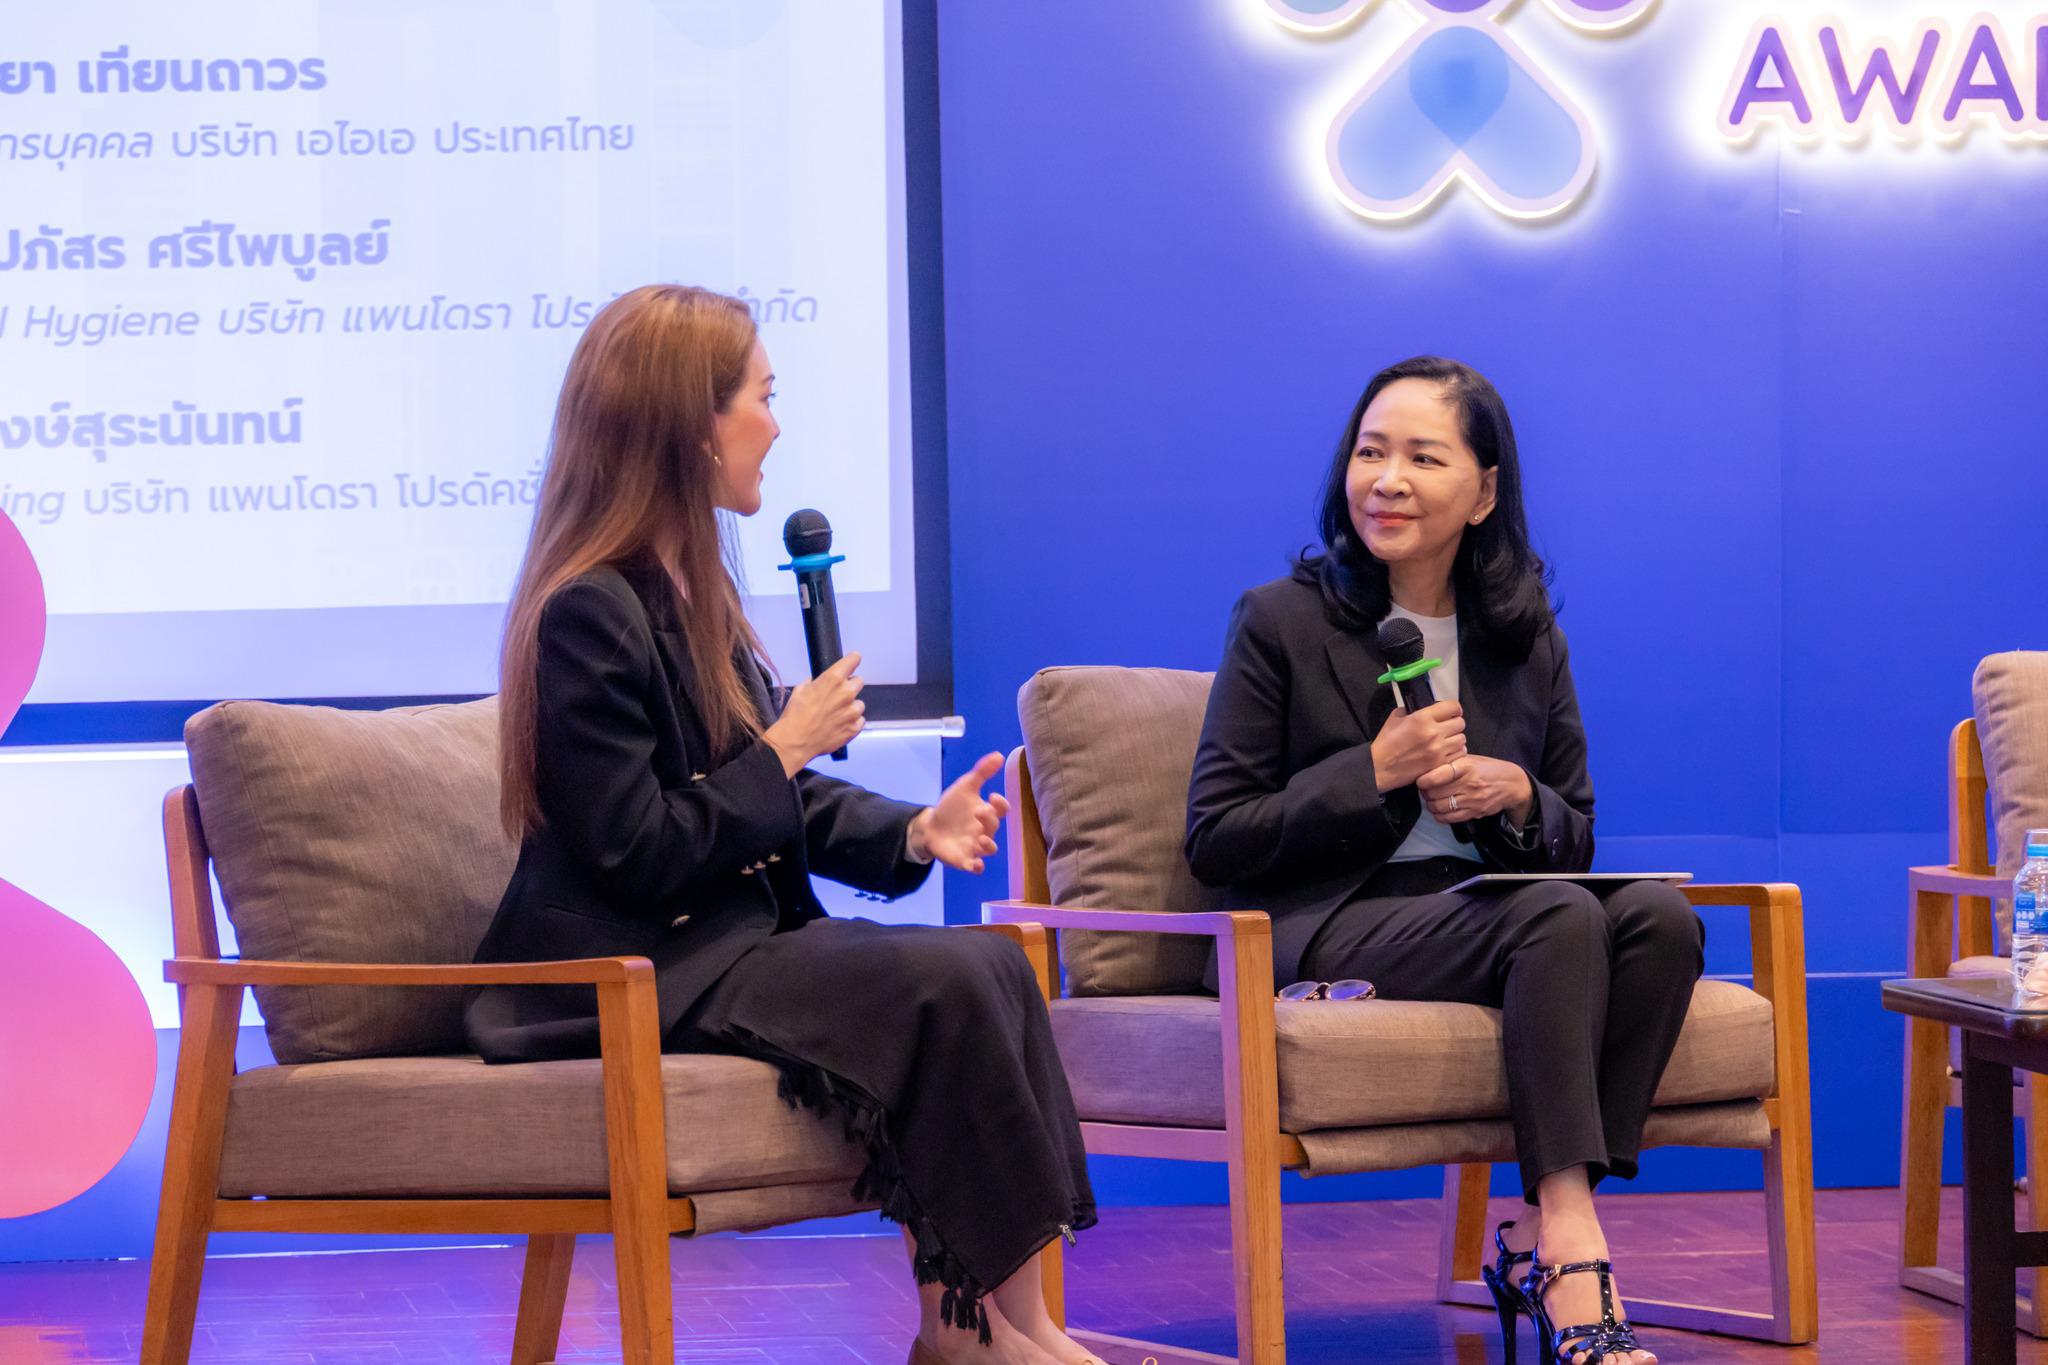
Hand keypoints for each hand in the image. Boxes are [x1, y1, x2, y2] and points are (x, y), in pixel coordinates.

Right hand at [763, 652, 864, 776]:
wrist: (795, 741)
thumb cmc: (795, 716)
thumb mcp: (800, 690)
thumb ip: (815, 682)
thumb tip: (819, 682)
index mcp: (833, 679)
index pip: (853, 660)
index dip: (852, 661)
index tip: (852, 662)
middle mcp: (846, 692)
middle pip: (858, 682)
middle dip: (849, 687)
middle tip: (837, 697)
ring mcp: (852, 711)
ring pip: (859, 704)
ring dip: (850, 707)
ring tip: (836, 715)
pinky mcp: (854, 727)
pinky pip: (860, 720)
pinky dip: (852, 722)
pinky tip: (839, 725)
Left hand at [908, 752, 1009, 873]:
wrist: (930, 826)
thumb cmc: (952, 807)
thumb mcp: (965, 786)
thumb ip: (982, 772)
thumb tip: (999, 755)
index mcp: (987, 812)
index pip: (1002, 809)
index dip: (1001, 804)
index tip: (993, 796)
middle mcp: (985, 830)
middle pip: (994, 827)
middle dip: (989, 820)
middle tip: (978, 812)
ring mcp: (975, 846)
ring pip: (989, 849)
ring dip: (988, 845)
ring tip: (980, 839)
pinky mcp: (964, 859)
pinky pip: (975, 866)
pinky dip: (976, 866)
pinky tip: (975, 865)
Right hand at [1369, 702, 1466, 792]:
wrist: (1381, 768)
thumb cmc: (1386, 744)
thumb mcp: (1395, 718)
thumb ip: (1411, 711)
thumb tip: (1423, 708)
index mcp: (1422, 718)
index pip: (1453, 707)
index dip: (1454, 708)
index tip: (1451, 712)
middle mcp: (1433, 733)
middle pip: (1460, 723)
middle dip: (1454, 723)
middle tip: (1447, 727)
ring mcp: (1438, 750)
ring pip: (1462, 739)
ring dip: (1456, 739)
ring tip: (1446, 741)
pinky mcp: (1440, 764)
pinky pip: (1459, 754)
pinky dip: (1455, 752)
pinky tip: (1445, 752)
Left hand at [1416, 755, 1533, 825]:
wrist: (1512, 784)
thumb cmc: (1488, 768)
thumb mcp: (1472, 759)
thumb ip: (1452, 761)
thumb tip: (1428, 764)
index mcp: (1467, 767)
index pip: (1439, 775)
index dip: (1425, 780)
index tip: (1420, 780)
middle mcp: (1469, 784)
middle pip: (1435, 793)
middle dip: (1425, 792)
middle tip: (1424, 789)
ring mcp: (1472, 800)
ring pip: (1440, 807)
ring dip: (1430, 804)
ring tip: (1431, 799)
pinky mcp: (1474, 812)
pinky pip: (1449, 818)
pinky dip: (1439, 815)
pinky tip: (1439, 809)